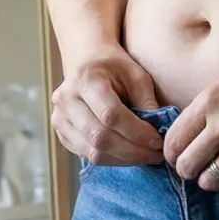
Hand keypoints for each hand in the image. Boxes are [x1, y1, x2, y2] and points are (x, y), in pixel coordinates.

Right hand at [51, 44, 165, 167]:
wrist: (86, 60)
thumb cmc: (115, 66)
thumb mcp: (136, 74)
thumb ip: (146, 101)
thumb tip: (159, 131)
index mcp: (86, 79)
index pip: (111, 114)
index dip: (136, 132)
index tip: (158, 140)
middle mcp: (67, 100)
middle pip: (99, 137)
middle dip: (132, 151)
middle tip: (155, 155)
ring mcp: (59, 118)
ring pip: (92, 151)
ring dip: (123, 159)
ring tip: (145, 156)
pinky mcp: (61, 133)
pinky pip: (86, 155)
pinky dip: (110, 159)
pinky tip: (128, 155)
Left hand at [163, 43, 218, 190]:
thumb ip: (206, 108)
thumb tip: (185, 136)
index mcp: (211, 100)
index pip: (173, 141)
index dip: (173, 151)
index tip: (181, 152)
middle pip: (186, 166)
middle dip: (188, 167)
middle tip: (198, 162)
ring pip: (208, 181)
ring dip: (210, 176)